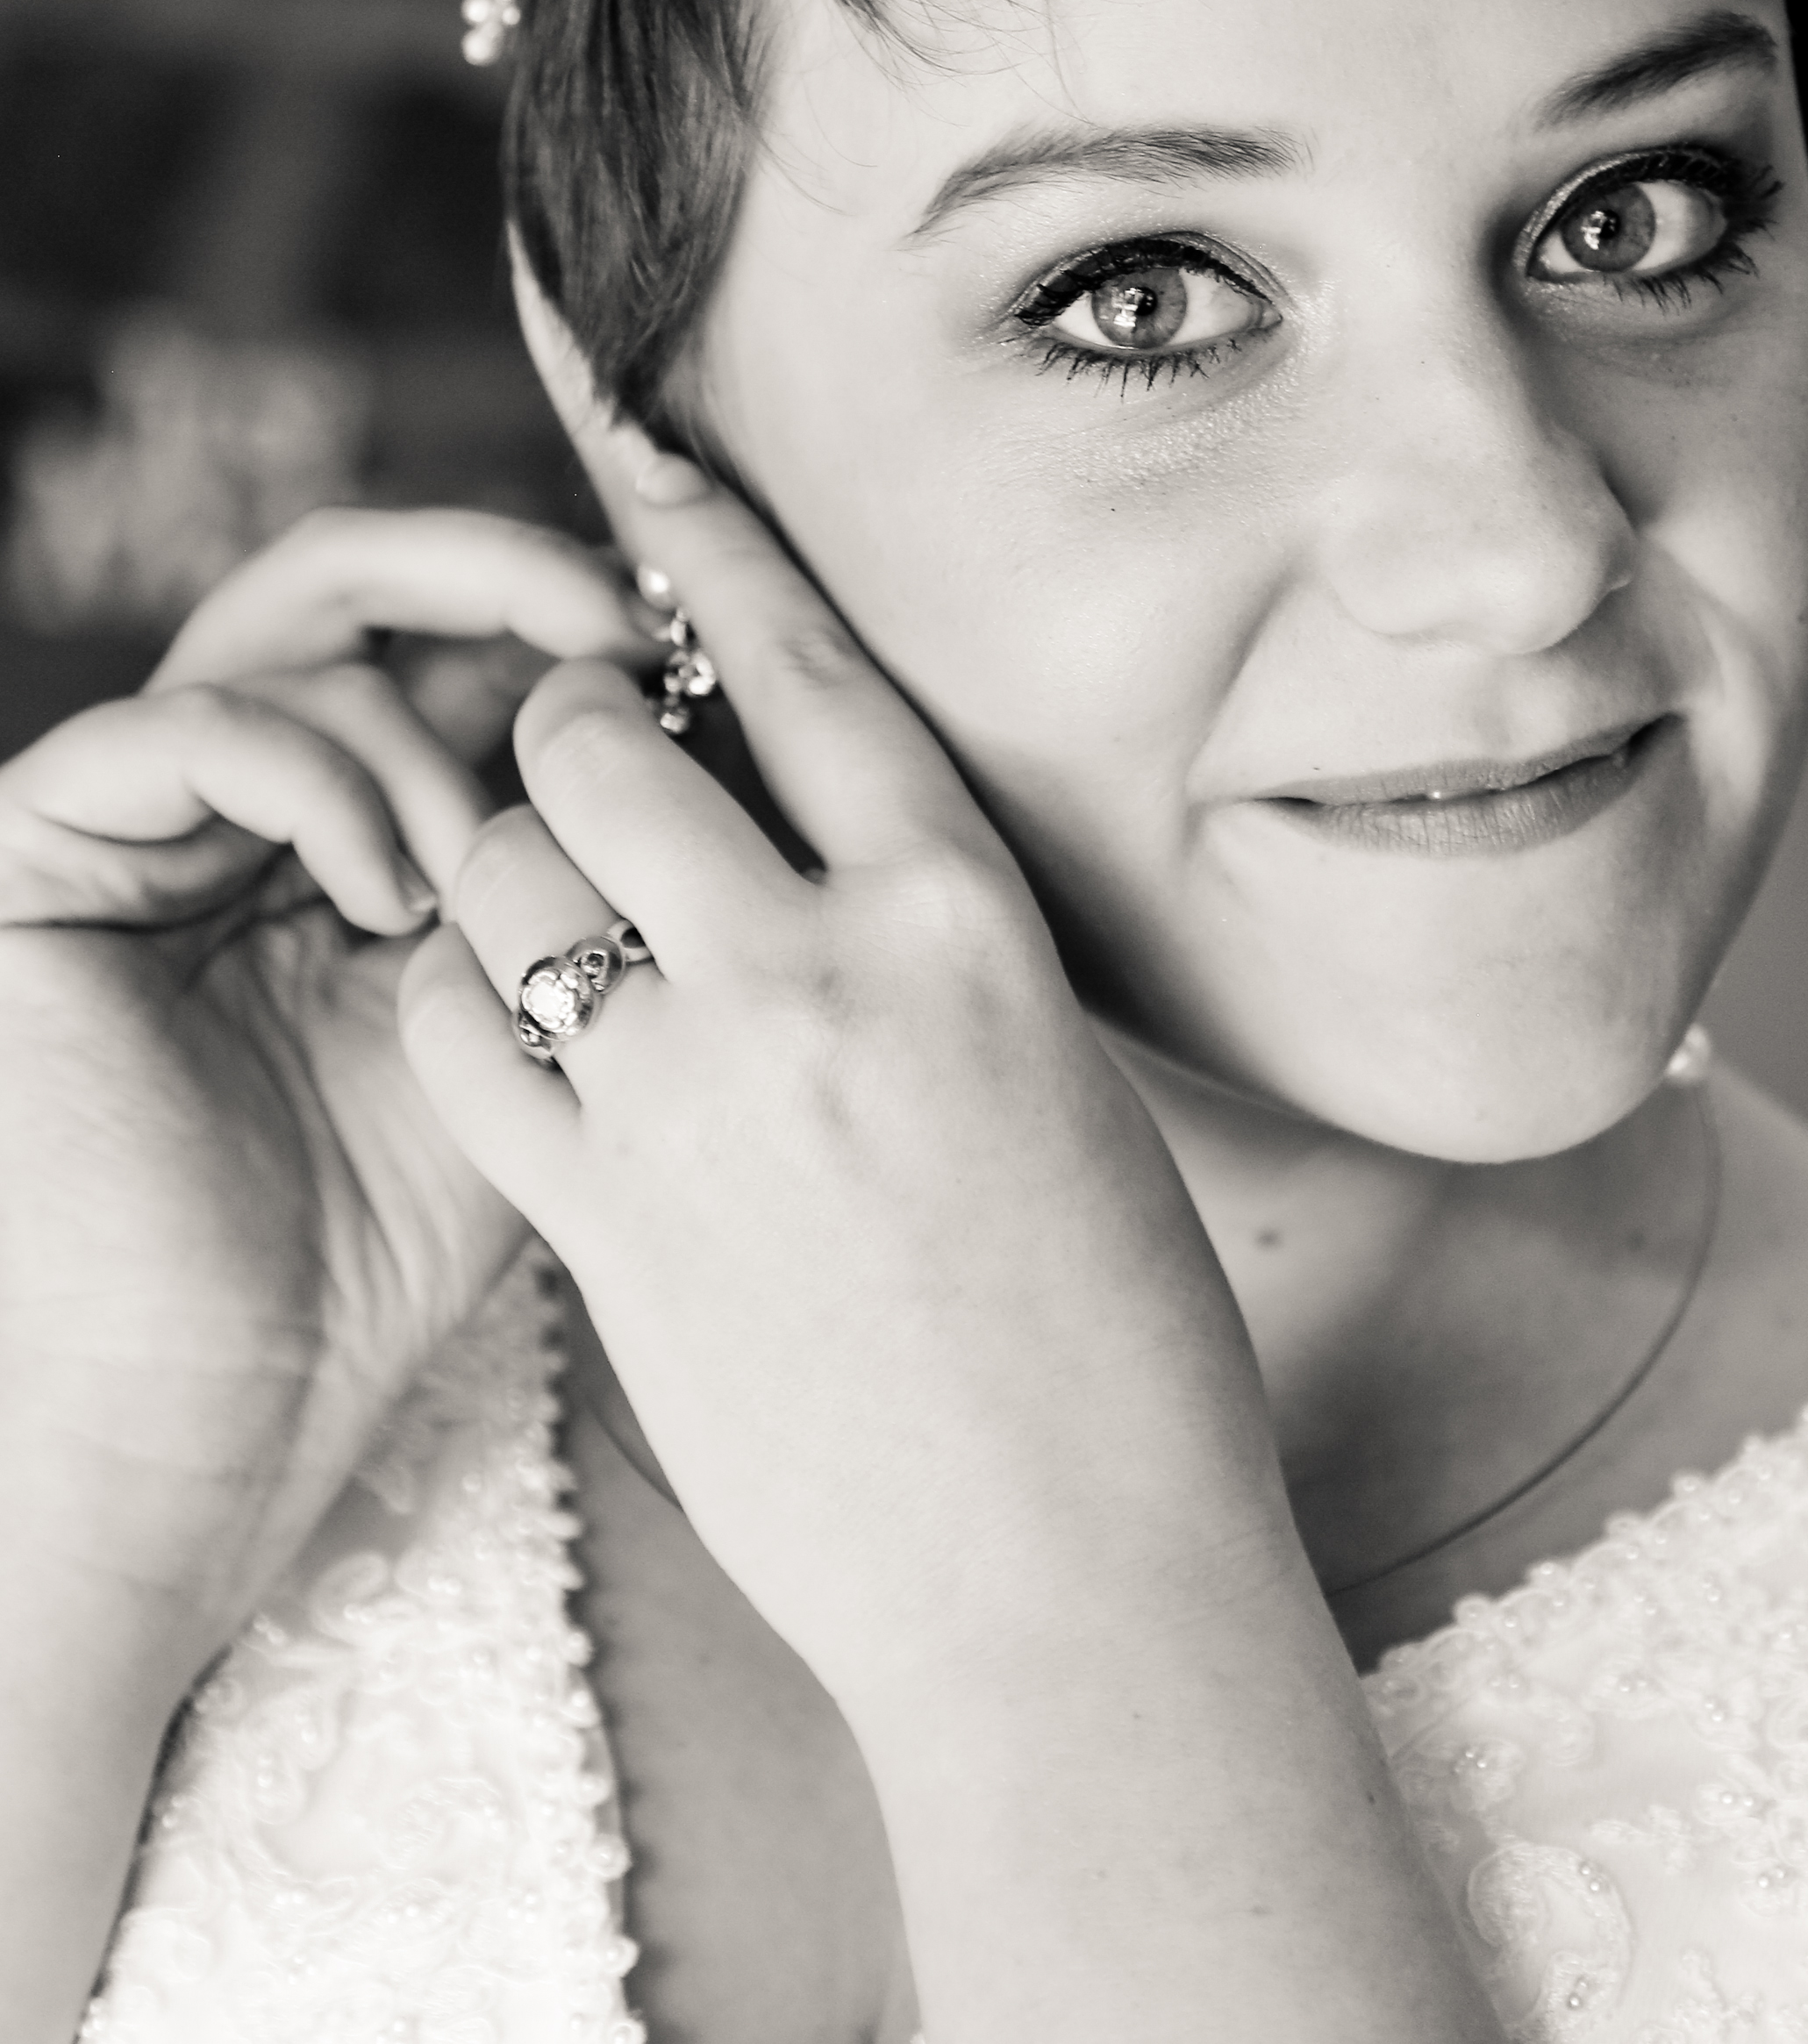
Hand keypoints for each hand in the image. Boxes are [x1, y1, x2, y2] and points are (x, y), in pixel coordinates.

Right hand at [0, 507, 653, 1696]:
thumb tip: (713, 721)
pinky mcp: (41, 854)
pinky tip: (386, 894)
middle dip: (509, 578)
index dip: (575, 610)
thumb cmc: (382, 1261)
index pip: (456, 636)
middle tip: (618, 630)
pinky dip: (310, 775)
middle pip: (370, 585)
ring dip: (425, 727)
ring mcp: (140, 821)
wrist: (208, 1413)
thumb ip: (586, 886)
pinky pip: (185, 727)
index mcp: (356, 824)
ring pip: (291, 633)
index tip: (696, 643)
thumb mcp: (532, 1035)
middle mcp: (243, 801)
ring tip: (487, 870)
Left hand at [399, 340, 1284, 1726]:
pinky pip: (458, 1037)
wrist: (1071, 1581)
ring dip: (502, 859)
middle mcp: (824, 977)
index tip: (639, 462)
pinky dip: (459, 1002)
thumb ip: (925, 951)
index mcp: (971, 923)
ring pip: (506, 872)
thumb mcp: (1061, 1081)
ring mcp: (697, 1102)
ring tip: (545, 905)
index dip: (705, 543)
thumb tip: (814, 853)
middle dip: (573, 732)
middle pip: (604, 742)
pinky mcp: (601, 1226)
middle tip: (590, 774)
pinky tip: (507, 1024)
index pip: (808, 664)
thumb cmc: (1112, 1341)